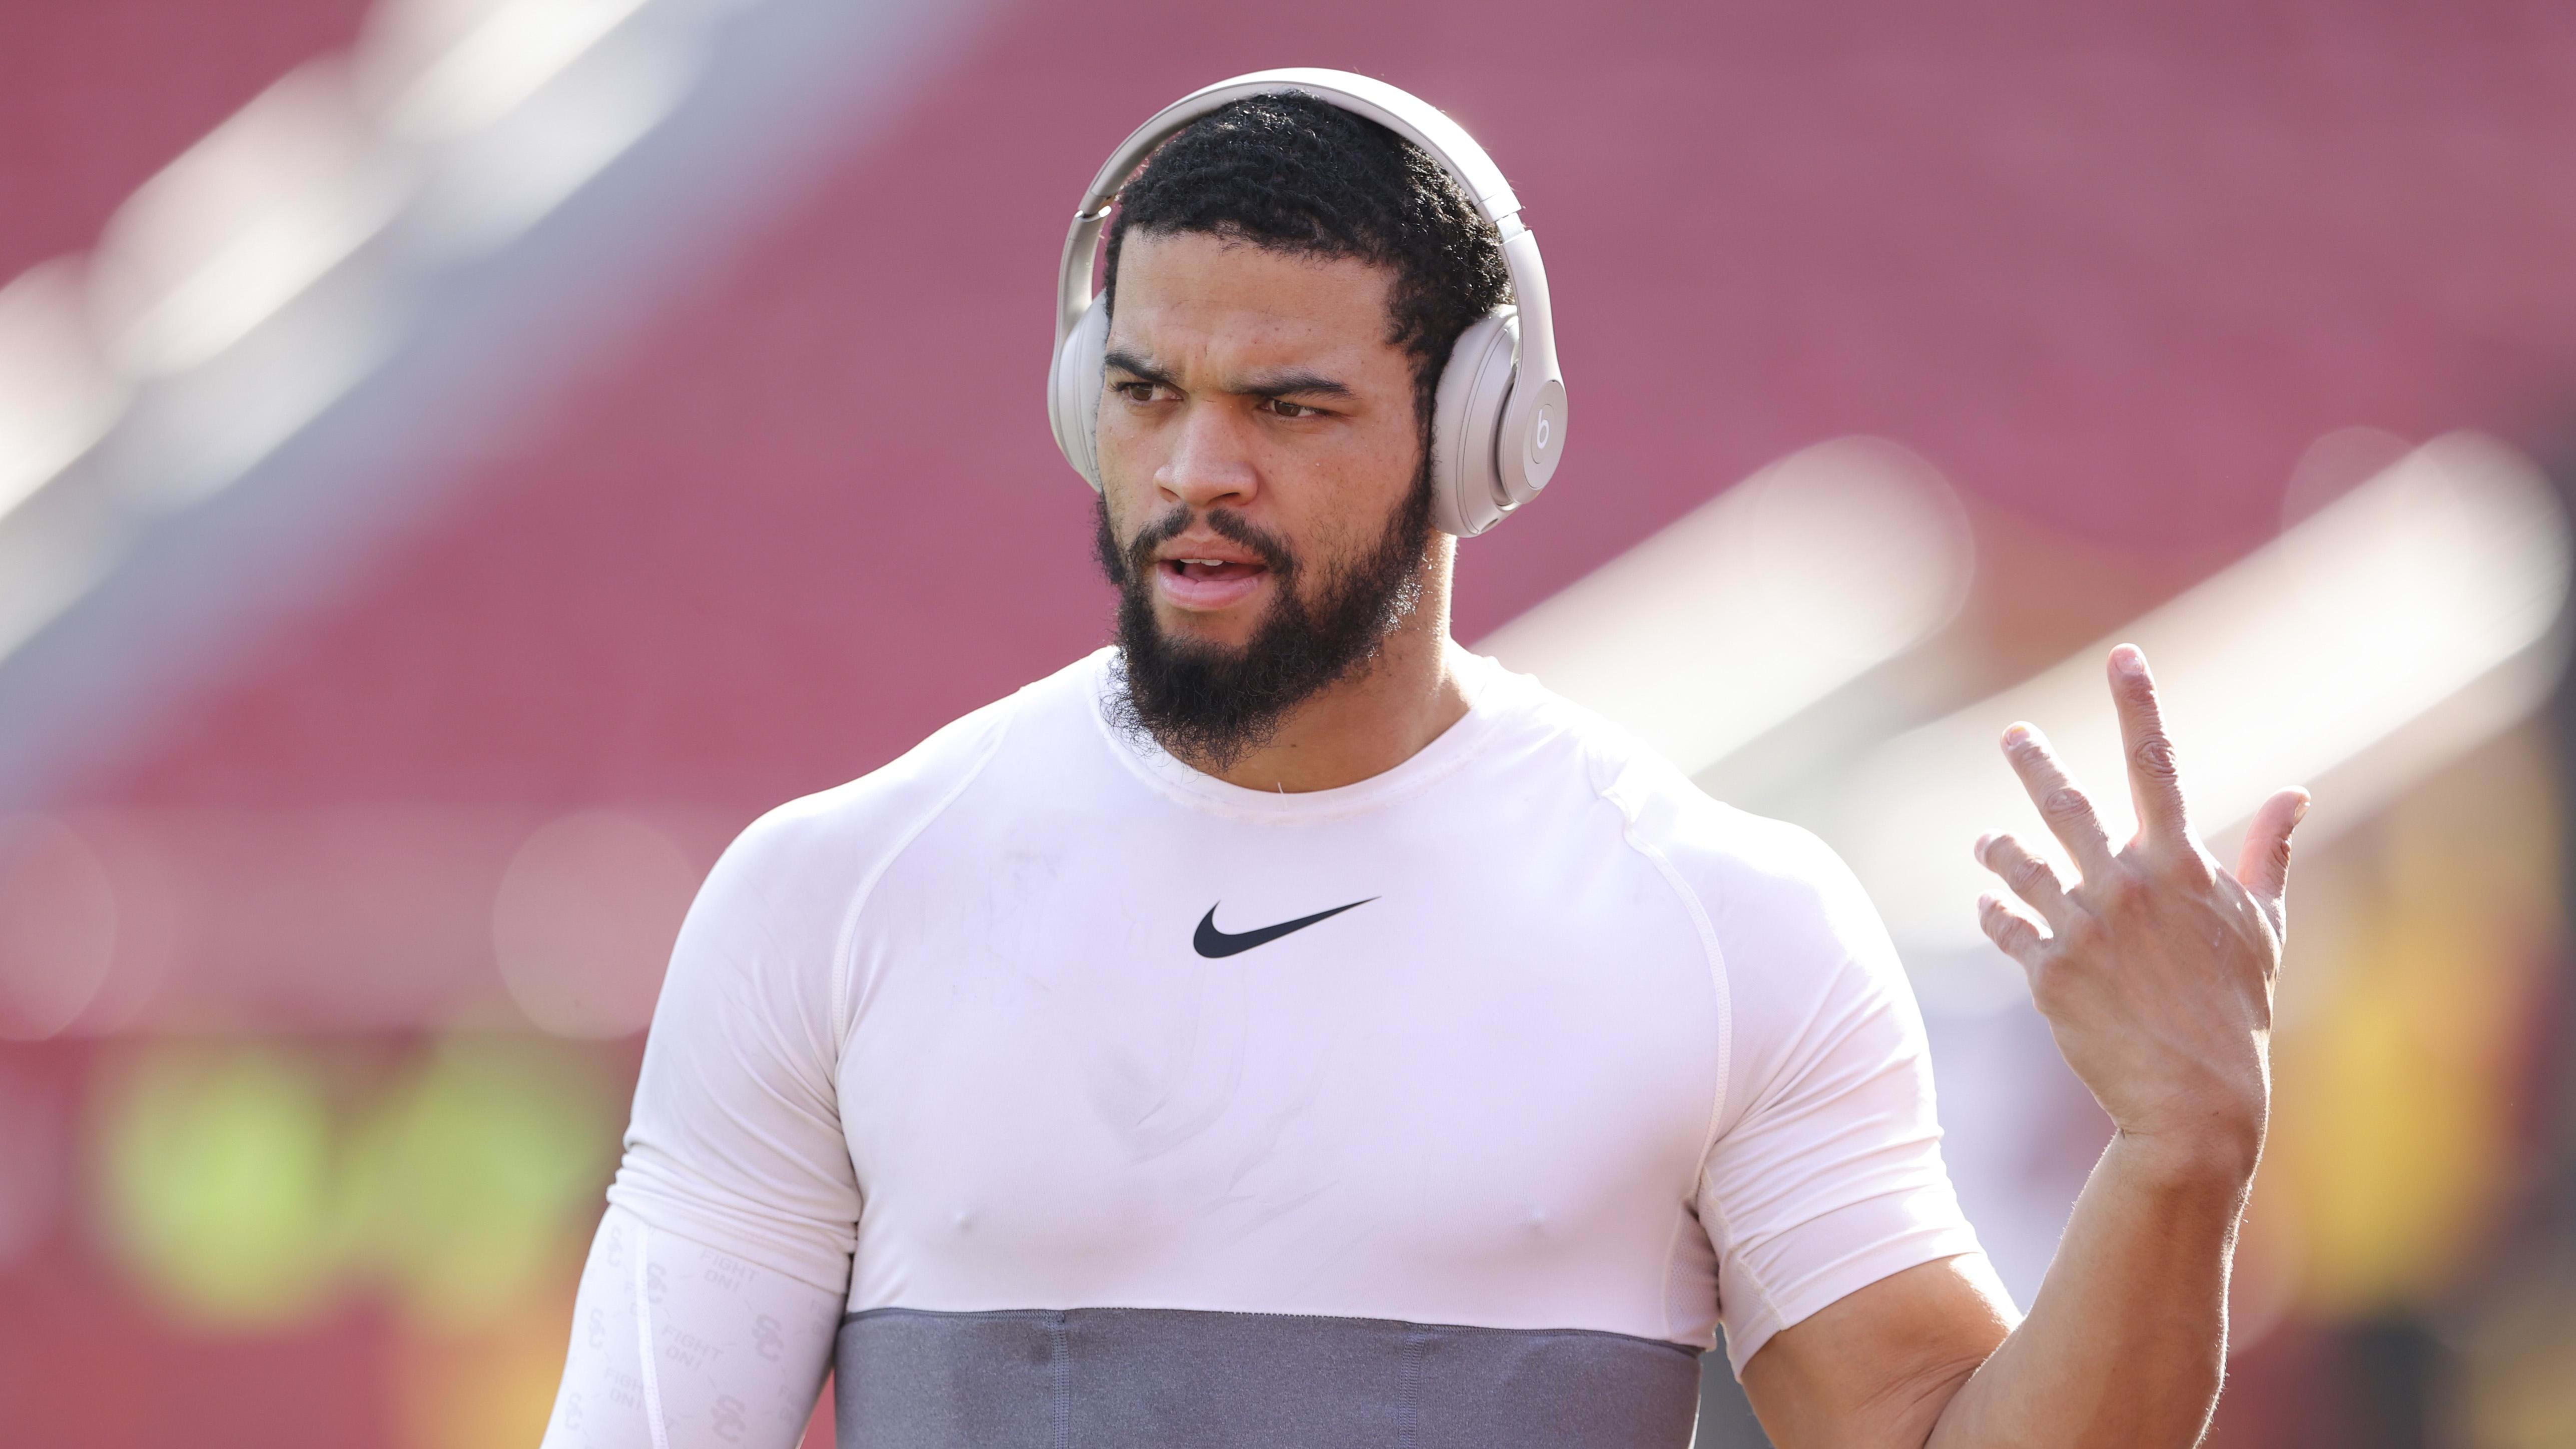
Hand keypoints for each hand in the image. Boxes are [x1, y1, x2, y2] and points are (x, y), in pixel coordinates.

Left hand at [1973, 644, 2307, 1180]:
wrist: (2195, 1099)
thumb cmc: (2237, 1012)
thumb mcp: (2264, 928)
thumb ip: (2270, 855)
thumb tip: (2296, 793)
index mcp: (2180, 866)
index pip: (2156, 764)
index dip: (2138, 705)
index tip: (2122, 657)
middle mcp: (2125, 885)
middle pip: (2064, 803)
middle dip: (2034, 763)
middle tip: (2012, 735)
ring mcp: (2081, 927)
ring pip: (2019, 863)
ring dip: (1998, 847)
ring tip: (1984, 841)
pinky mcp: (2046, 972)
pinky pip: (2005, 926)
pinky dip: (1995, 909)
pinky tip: (1989, 903)